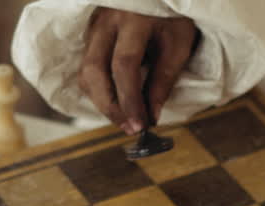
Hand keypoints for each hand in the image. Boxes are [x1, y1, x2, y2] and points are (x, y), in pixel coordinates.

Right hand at [80, 8, 197, 133]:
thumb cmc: (172, 17)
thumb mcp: (178, 44)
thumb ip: (164, 79)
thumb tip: (151, 116)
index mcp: (133, 19)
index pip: (124, 65)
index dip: (130, 99)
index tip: (140, 125)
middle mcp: (106, 21)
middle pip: (94, 70)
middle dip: (109, 106)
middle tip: (129, 128)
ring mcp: (94, 27)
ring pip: (85, 72)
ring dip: (102, 101)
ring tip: (124, 119)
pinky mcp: (90, 35)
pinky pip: (86, 68)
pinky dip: (99, 91)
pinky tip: (116, 103)